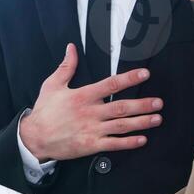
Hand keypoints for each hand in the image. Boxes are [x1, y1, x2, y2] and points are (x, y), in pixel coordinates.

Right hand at [20, 44, 161, 162]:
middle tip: (158, 102)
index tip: (144, 74)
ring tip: (157, 119)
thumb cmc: (44, 111)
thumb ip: (66, 67)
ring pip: (122, 126)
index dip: (129, 79)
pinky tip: (142, 139)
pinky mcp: (91, 145)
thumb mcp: (53, 85)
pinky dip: (129, 143)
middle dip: (142, 104)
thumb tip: (71, 48)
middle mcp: (90, 112)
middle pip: (121, 107)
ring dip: (141, 122)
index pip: (111, 85)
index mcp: (83, 96)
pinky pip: (113, 144)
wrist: (34, 138)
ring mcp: (92, 130)